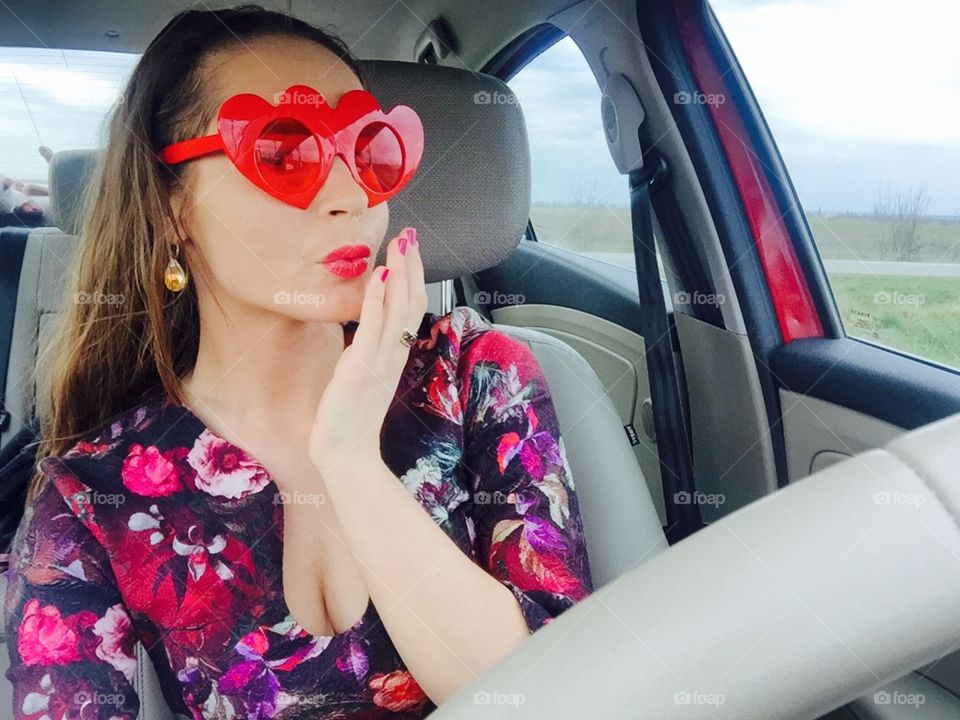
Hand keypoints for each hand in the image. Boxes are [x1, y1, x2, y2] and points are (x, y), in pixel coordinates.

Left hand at [308, 226, 427, 477]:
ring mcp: (381, 360)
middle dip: (412, 267)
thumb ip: (368, 349)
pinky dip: (377, 298)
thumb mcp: (362, 375)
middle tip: (411, 235)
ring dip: (400, 273)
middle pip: (411, 302)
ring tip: (401, 244)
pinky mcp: (362, 367)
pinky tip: (379, 274)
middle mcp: (394, 354)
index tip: (411, 251)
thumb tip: (366, 324)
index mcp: (394, 355)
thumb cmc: (350, 418)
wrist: (347, 453)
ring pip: (398, 309)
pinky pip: (374, 326)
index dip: (413, 278)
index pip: (410, 308)